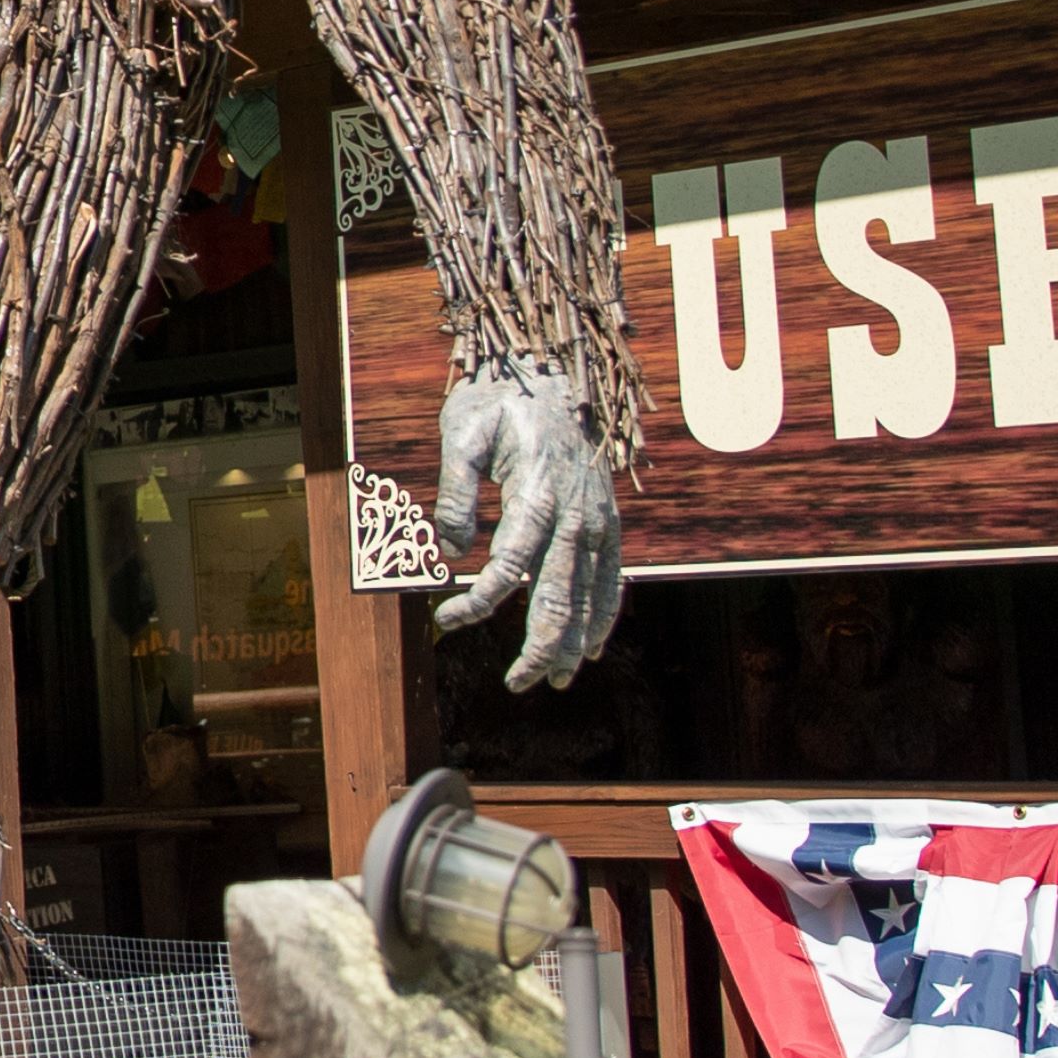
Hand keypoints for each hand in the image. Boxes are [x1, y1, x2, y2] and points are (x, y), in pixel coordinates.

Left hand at [430, 367, 623, 692]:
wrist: (550, 373)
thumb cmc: (498, 402)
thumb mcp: (461, 433)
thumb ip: (454, 491)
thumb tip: (451, 549)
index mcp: (538, 492)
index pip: (510, 566)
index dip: (478, 602)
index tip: (446, 619)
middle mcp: (577, 513)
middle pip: (561, 595)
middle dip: (540, 647)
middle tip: (517, 684)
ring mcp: (599, 519)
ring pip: (592, 595)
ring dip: (574, 641)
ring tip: (557, 679)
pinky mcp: (608, 520)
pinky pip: (611, 577)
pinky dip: (603, 614)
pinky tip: (592, 646)